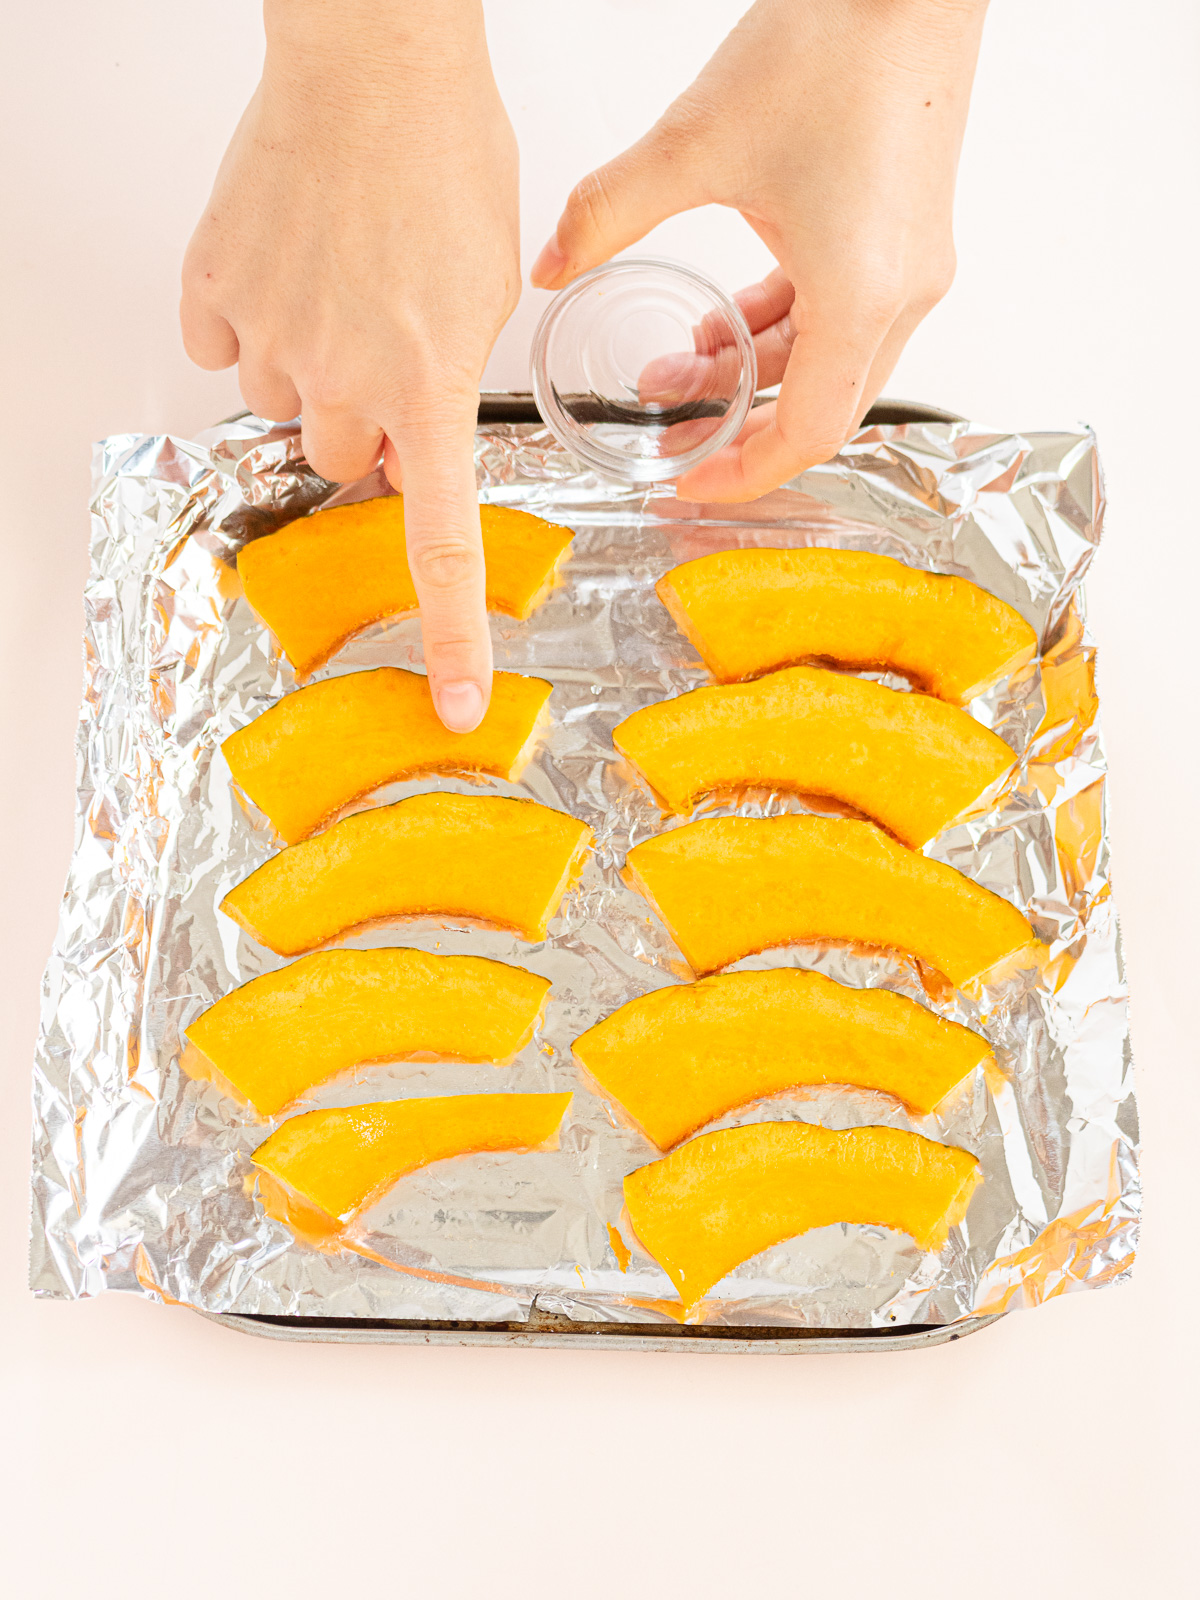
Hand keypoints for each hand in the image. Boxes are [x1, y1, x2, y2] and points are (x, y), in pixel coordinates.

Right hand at [182, 0, 518, 730]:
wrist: (375, 60)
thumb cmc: (449, 157)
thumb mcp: (489, 292)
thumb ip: (449, 383)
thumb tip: (409, 438)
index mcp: (432, 384)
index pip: (442, 540)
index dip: (449, 633)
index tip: (453, 701)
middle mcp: (346, 376)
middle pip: (346, 463)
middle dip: (367, 430)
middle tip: (386, 355)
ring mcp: (272, 333)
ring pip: (285, 405)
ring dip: (312, 372)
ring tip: (340, 289)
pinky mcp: (214, 287)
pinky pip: (223, 344)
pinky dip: (251, 322)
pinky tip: (287, 268)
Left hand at [532, 0, 987, 502]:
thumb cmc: (837, 42)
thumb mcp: (695, 141)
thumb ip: (609, 211)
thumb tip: (551, 263)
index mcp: (860, 293)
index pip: (804, 433)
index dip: (742, 473)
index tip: (687, 481)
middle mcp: (902, 294)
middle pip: (818, 409)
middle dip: (738, 430)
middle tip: (672, 438)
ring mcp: (912, 268)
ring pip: (828, 364)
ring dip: (753, 374)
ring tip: (677, 366)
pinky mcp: (907, 238)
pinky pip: (843, 316)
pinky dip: (782, 329)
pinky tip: (726, 316)